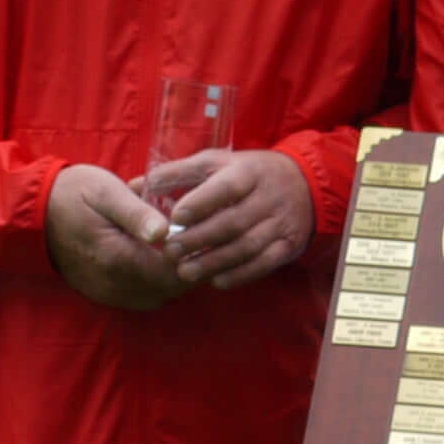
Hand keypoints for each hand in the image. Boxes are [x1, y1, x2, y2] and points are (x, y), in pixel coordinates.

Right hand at [48, 162, 192, 309]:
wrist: (34, 213)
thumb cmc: (74, 194)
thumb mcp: (106, 192)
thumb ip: (136, 213)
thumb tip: (164, 232)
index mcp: (118, 258)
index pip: (174, 271)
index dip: (195, 254)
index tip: (201, 230)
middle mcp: (115, 284)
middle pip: (172, 286)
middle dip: (190, 264)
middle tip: (195, 235)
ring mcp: (109, 293)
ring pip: (160, 295)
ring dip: (175, 274)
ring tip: (179, 245)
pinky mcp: (105, 295)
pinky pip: (143, 297)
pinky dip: (158, 282)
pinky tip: (158, 258)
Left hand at [150, 151, 313, 291]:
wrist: (305, 185)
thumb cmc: (248, 173)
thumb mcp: (217, 163)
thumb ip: (179, 173)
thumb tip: (138, 183)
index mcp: (248, 172)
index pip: (226, 187)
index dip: (201, 203)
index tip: (175, 217)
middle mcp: (267, 197)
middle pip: (233, 222)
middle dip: (200, 239)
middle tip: (170, 251)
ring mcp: (280, 223)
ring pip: (246, 246)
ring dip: (214, 261)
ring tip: (185, 271)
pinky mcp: (287, 245)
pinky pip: (263, 264)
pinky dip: (239, 274)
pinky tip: (215, 281)